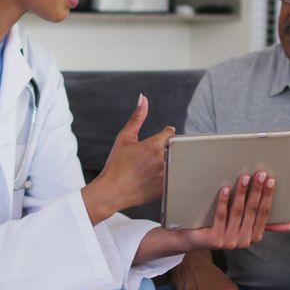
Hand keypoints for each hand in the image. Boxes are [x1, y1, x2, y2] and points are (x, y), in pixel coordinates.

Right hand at [83, 94, 174, 222]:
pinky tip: (154, 177)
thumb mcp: (124, 138)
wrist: (112, 191)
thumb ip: (137, 118)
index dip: (164, 134)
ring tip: (153, 166)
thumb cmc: (116, 165)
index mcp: (154, 145)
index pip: (171, 133)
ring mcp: (166, 174)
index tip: (158, 139)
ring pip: (178, 161)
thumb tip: (143, 99)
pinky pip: (176, 176)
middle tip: (153, 154)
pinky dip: (170, 174)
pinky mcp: (167, 187)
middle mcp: (163, 159)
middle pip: (176, 147)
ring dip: (171, 160)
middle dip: (168, 147)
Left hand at [182, 171, 289, 251]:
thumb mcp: (244, 224)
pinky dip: (224, 202)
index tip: (271, 181)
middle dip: (257, 191)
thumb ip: (264, 222)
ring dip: (242, 193)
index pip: (265, 214)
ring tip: (244, 177)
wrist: (193, 238)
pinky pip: (221, 217)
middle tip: (260, 174)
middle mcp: (244, 241)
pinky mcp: (215, 240)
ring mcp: (229, 241)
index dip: (268, 197)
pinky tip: (225, 189)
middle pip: (253, 211)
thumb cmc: (222, 226)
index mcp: (254, 236)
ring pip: (238, 212)